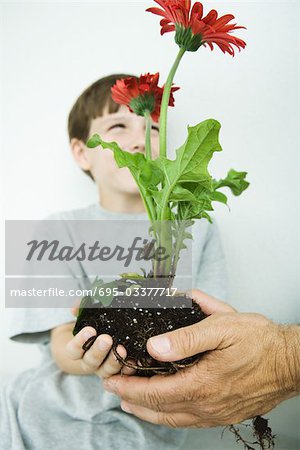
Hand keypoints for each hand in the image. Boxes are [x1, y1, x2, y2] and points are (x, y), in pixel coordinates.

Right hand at [66, 299, 135, 378]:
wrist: (102, 335)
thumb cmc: (92, 324)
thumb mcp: (85, 316)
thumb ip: (80, 309)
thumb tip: (74, 309)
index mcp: (77, 351)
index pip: (74, 350)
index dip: (80, 342)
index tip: (89, 330)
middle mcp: (90, 362)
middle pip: (91, 361)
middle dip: (98, 351)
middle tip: (106, 339)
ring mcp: (103, 368)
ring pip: (106, 370)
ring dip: (114, 361)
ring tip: (122, 350)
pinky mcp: (118, 370)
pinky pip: (122, 372)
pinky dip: (128, 368)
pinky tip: (134, 360)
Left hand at [101, 290, 293, 426]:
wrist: (291, 361)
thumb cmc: (259, 341)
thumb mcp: (221, 327)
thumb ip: (186, 337)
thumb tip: (155, 347)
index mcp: (202, 384)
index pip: (155, 392)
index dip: (129, 388)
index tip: (112, 382)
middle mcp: (207, 405)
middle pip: (160, 410)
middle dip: (133, 401)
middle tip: (116, 393)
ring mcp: (217, 413)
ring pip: (174, 420)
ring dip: (149, 412)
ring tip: (132, 405)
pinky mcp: (227, 414)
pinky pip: (191, 421)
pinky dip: (171, 416)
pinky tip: (167, 410)